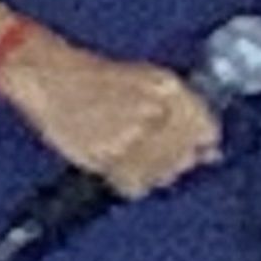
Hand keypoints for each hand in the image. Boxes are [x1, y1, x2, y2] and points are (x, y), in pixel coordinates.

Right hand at [0, 29, 221, 198]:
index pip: (204, 127)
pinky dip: (134, 182)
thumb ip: (183, 112)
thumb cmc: (94, 76)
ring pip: (161, 172)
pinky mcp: (104, 156)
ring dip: (156, 171)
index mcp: (165, 86)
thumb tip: (210, 151)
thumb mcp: (147, 80)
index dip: (203, 140)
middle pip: (184, 154)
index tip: (202, 146)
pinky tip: (126, 168)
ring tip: (139, 154)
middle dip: (180, 158)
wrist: (49, 76)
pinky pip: (133, 184)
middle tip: (161, 150)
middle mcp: (150, 111)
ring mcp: (127, 136)